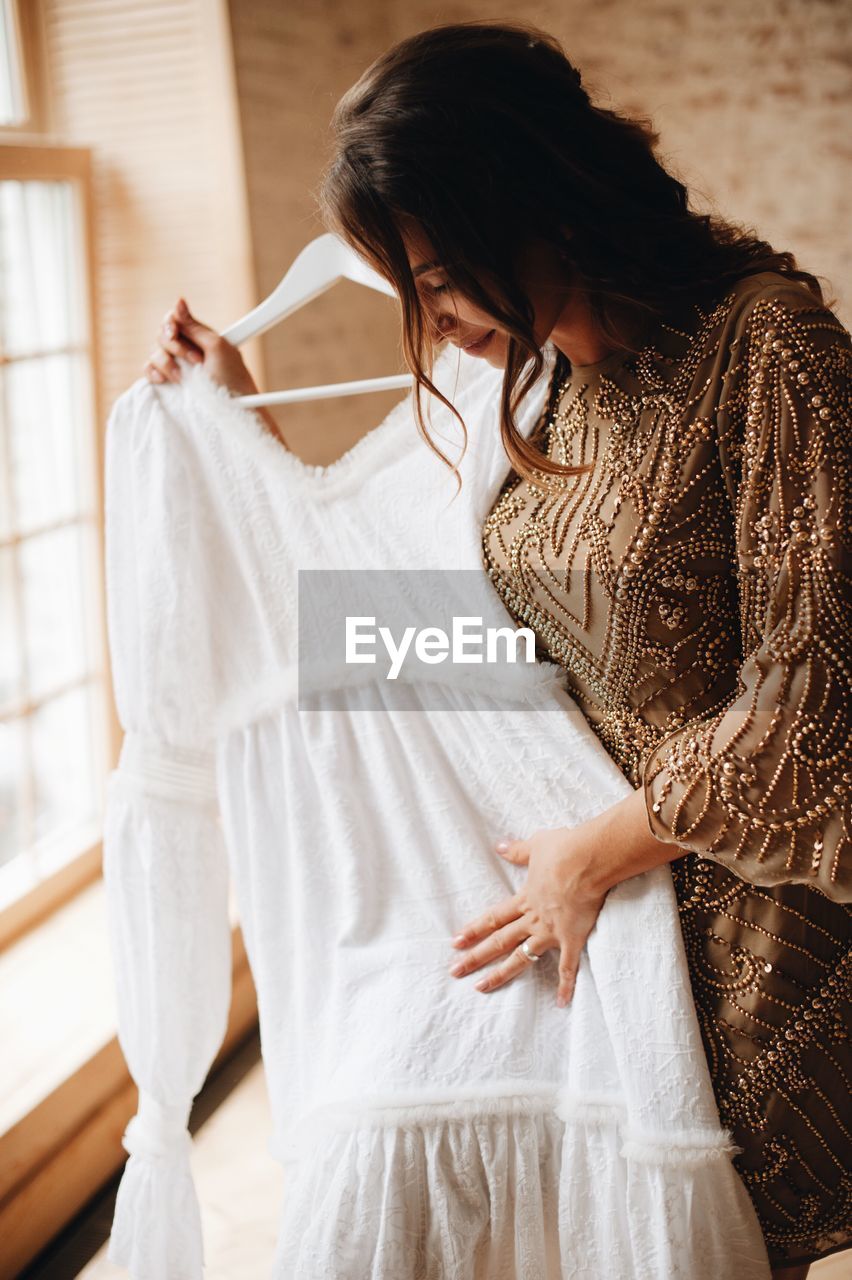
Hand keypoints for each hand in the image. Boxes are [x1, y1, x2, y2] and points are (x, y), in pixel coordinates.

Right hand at [143, 297, 258, 397]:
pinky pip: (149, 371)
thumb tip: (179, 301)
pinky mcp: (167, 384)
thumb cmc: (232, 379)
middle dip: (174, 346)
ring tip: (185, 378)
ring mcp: (175, 368)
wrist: (232, 411)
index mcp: (198, 338)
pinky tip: (166, 380)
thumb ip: (194, 325)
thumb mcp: (217, 346)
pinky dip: (154, 373)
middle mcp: (185, 351)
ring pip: (154, 353)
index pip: (175, 320)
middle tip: (195, 361)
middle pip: (162, 335)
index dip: (171, 323)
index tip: (175, 331)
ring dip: (168, 364)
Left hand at [449, 826, 609, 1006]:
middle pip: (499, 941)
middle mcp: (533, 919)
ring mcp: (550, 932)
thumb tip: (500, 847)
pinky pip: (568, 967)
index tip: (456, 942)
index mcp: (524, 898)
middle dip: (475, 957)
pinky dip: (565, 986)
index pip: (493, 918)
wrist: (589, 860)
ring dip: (501, 974)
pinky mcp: (572, 939)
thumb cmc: (564, 850)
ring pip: (521, 957)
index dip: (474, 930)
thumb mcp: (537, 845)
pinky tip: (562, 1003)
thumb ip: (518, 851)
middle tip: (455, 971)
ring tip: (482, 987)